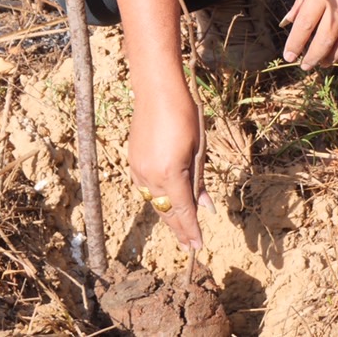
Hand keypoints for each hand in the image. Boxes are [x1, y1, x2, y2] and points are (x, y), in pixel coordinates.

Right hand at [128, 86, 210, 250]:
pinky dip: (157, 200)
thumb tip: (204, 207)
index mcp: (171, 173)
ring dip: (167, 216)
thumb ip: (199, 180)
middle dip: (180, 229)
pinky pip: (146, 190)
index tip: (198, 246)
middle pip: (167, 211)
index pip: (183, 210)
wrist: (157, 91)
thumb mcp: (199, 148)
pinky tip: (164, 204)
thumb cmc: (185, 114)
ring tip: (180, 230)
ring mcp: (139, 169)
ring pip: (155, 203)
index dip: (191, 230)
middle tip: (190, 245)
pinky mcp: (134, 162)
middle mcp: (151, 176)